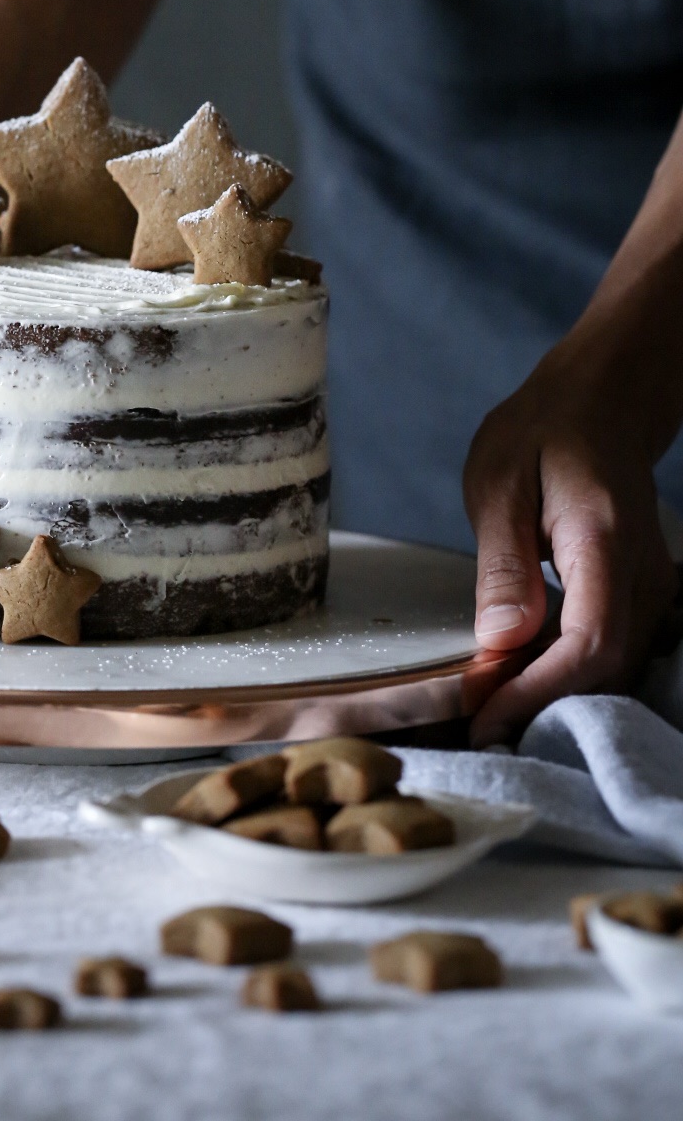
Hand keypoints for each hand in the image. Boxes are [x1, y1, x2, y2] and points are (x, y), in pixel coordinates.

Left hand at [464, 328, 678, 746]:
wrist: (601, 403)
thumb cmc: (542, 434)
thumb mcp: (500, 483)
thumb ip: (503, 563)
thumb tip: (500, 642)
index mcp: (603, 542)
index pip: (588, 644)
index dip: (538, 692)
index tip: (486, 718)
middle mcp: (645, 573)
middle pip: (607, 670)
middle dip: (542, 707)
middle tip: (477, 726)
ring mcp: (653, 586)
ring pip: (615, 667)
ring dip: (556, 694)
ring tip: (491, 709)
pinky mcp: (644, 594)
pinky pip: (615, 648)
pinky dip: (570, 672)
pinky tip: (522, 674)